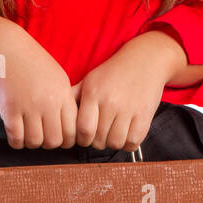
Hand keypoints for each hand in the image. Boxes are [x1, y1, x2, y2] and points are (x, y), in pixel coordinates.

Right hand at [0, 11, 77, 148]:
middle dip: (49, 144)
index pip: (73, 131)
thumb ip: (65, 101)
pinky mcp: (9, 109)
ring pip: (35, 142)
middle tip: (42, 136)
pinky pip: (16, 138)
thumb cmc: (31, 62)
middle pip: (55, 141)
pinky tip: (16, 134)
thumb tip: (69, 126)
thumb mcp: (57, 77)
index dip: (67, 140)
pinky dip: (16, 141)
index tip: (60, 137)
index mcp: (63, 94)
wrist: (6, 47)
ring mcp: (28, 106)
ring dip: (31, 143)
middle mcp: (48, 102)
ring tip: (28, 134)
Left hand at [74, 31, 190, 151]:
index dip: (83, 139)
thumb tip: (56, 113)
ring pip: (115, 143)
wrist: (146, 59)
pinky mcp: (145, 114)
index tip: (86, 137)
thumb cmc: (114, 72)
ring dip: (113, 143)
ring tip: (113, 133)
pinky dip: (128, 143)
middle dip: (97, 141)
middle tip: (101, 134)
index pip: (83, 130)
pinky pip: (133, 142)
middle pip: (98, 140)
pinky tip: (127, 134)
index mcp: (93, 93)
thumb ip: (74, 97)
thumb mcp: (91, 80)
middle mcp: (110, 101)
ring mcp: (129, 109)